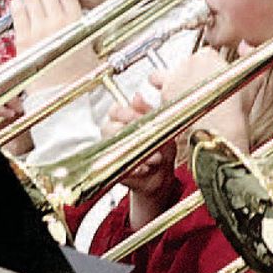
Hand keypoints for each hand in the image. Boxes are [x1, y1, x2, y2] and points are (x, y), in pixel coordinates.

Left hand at [15, 0, 96, 90]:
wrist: (61, 95)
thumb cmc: (79, 77)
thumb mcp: (93, 49)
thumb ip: (90, 29)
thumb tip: (95, 16)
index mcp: (76, 24)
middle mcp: (56, 24)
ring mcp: (37, 31)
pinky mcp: (22, 39)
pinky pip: (17, 13)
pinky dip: (18, 4)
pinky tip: (20, 4)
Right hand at [104, 93, 178, 228]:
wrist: (162, 176)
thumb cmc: (161, 149)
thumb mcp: (161, 127)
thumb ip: (147, 111)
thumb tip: (136, 96)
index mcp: (123, 121)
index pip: (114, 111)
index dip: (125, 112)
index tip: (138, 116)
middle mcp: (114, 136)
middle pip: (110, 128)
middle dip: (133, 133)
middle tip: (149, 139)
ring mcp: (114, 154)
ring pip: (116, 148)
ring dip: (138, 153)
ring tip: (155, 158)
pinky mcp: (115, 171)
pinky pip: (121, 168)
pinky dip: (137, 169)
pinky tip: (147, 168)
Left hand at [156, 47, 248, 151]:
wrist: (217, 134)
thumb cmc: (234, 111)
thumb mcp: (251, 80)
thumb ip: (250, 55)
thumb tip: (246, 45)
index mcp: (206, 57)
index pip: (203, 55)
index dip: (208, 67)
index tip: (211, 76)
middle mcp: (185, 66)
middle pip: (182, 66)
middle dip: (186, 75)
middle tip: (196, 89)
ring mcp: (171, 82)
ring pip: (162, 77)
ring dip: (167, 85)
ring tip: (180, 98)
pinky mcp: (162, 100)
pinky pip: (157, 96)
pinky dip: (162, 102)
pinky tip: (174, 110)